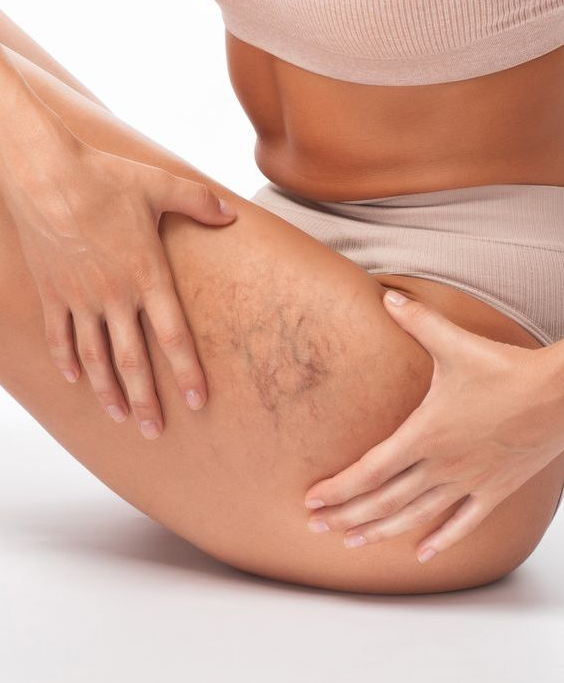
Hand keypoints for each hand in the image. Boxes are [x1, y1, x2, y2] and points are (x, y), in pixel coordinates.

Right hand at [0, 136, 237, 437]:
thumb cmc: (104, 176)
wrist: (44, 173)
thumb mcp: (160, 184)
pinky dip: (66, 361)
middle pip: (132, 361)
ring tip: (119, 416)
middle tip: (154, 432)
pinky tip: (74, 380)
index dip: (187, 372)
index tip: (199, 402)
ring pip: (94, 357)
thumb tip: (231, 212)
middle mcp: (113, 295)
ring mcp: (78, 297)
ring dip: (107, 391)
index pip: (172, 336)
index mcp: (145, 274)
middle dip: (145, 401)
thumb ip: (199, 202)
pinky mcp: (50, 291)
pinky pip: (59, 336)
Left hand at [303, 289, 563, 561]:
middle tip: (316, 528)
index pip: (370, 470)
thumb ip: (417, 321)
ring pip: (417, 516)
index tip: (312, 500)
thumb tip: (388, 297)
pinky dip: (442, 540)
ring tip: (353, 542)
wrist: (560, 395)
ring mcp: (469, 481)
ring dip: (382, 531)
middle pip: (385, 500)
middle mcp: (442, 465)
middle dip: (347, 515)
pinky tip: (423, 554)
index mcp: (424, 434)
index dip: (339, 488)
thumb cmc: (506, 369)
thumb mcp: (455, 343)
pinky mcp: (495, 490)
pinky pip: (464, 523)